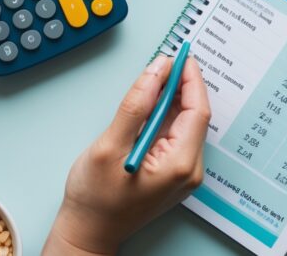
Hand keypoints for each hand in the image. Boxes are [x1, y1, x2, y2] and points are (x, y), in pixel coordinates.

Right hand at [44, 55, 210, 254]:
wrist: (89, 231)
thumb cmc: (95, 197)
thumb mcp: (110, 144)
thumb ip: (136, 105)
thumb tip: (155, 71)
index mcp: (180, 164)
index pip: (197, 110)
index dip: (190, 78)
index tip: (179, 54)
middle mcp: (189, 170)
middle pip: (194, 115)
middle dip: (181, 84)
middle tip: (164, 60)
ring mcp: (183, 173)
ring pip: (185, 123)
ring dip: (173, 98)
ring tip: (156, 77)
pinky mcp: (174, 172)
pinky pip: (177, 134)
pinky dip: (166, 114)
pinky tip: (152, 103)